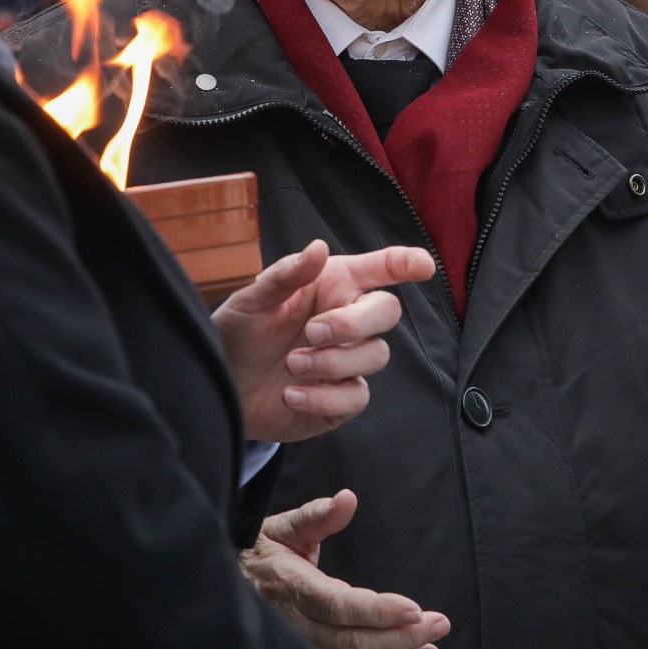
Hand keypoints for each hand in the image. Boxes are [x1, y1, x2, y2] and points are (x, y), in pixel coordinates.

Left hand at [212, 239, 433, 441]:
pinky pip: (356, 398)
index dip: (404, 263)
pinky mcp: (341, 400)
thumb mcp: (252, 299)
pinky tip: (291, 394)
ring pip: (375, 355)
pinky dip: (323, 398)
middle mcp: (348, 320)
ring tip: (292, 363)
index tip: (423, 266)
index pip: (379, 269)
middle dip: (354, 322)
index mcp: (333, 286)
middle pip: (388, 311)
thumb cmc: (241, 331)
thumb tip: (318, 248)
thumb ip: (285, 275)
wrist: (224, 384)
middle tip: (312, 331)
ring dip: (332, 361)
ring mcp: (348, 360)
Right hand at [241, 490, 448, 648]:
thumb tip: (348, 498)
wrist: (225, 587)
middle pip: (350, 642)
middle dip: (400, 637)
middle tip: (440, 625)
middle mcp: (290, 626)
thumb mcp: (284, 526)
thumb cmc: (261, 554)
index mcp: (288, 585)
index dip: (377, 611)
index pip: (337, 605)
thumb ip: (318, 515)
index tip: (415, 609)